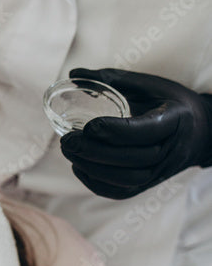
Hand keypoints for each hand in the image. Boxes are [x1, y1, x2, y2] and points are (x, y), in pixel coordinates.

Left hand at [59, 68, 211, 199]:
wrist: (200, 132)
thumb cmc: (171, 102)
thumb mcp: (150, 85)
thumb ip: (113, 79)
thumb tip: (73, 73)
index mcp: (175, 120)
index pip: (144, 131)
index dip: (114, 131)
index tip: (88, 125)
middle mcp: (171, 151)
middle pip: (132, 159)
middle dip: (95, 152)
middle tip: (67, 141)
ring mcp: (161, 172)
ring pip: (126, 179)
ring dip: (93, 169)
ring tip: (69, 152)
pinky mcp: (150, 184)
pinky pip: (122, 192)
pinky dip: (97, 183)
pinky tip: (79, 167)